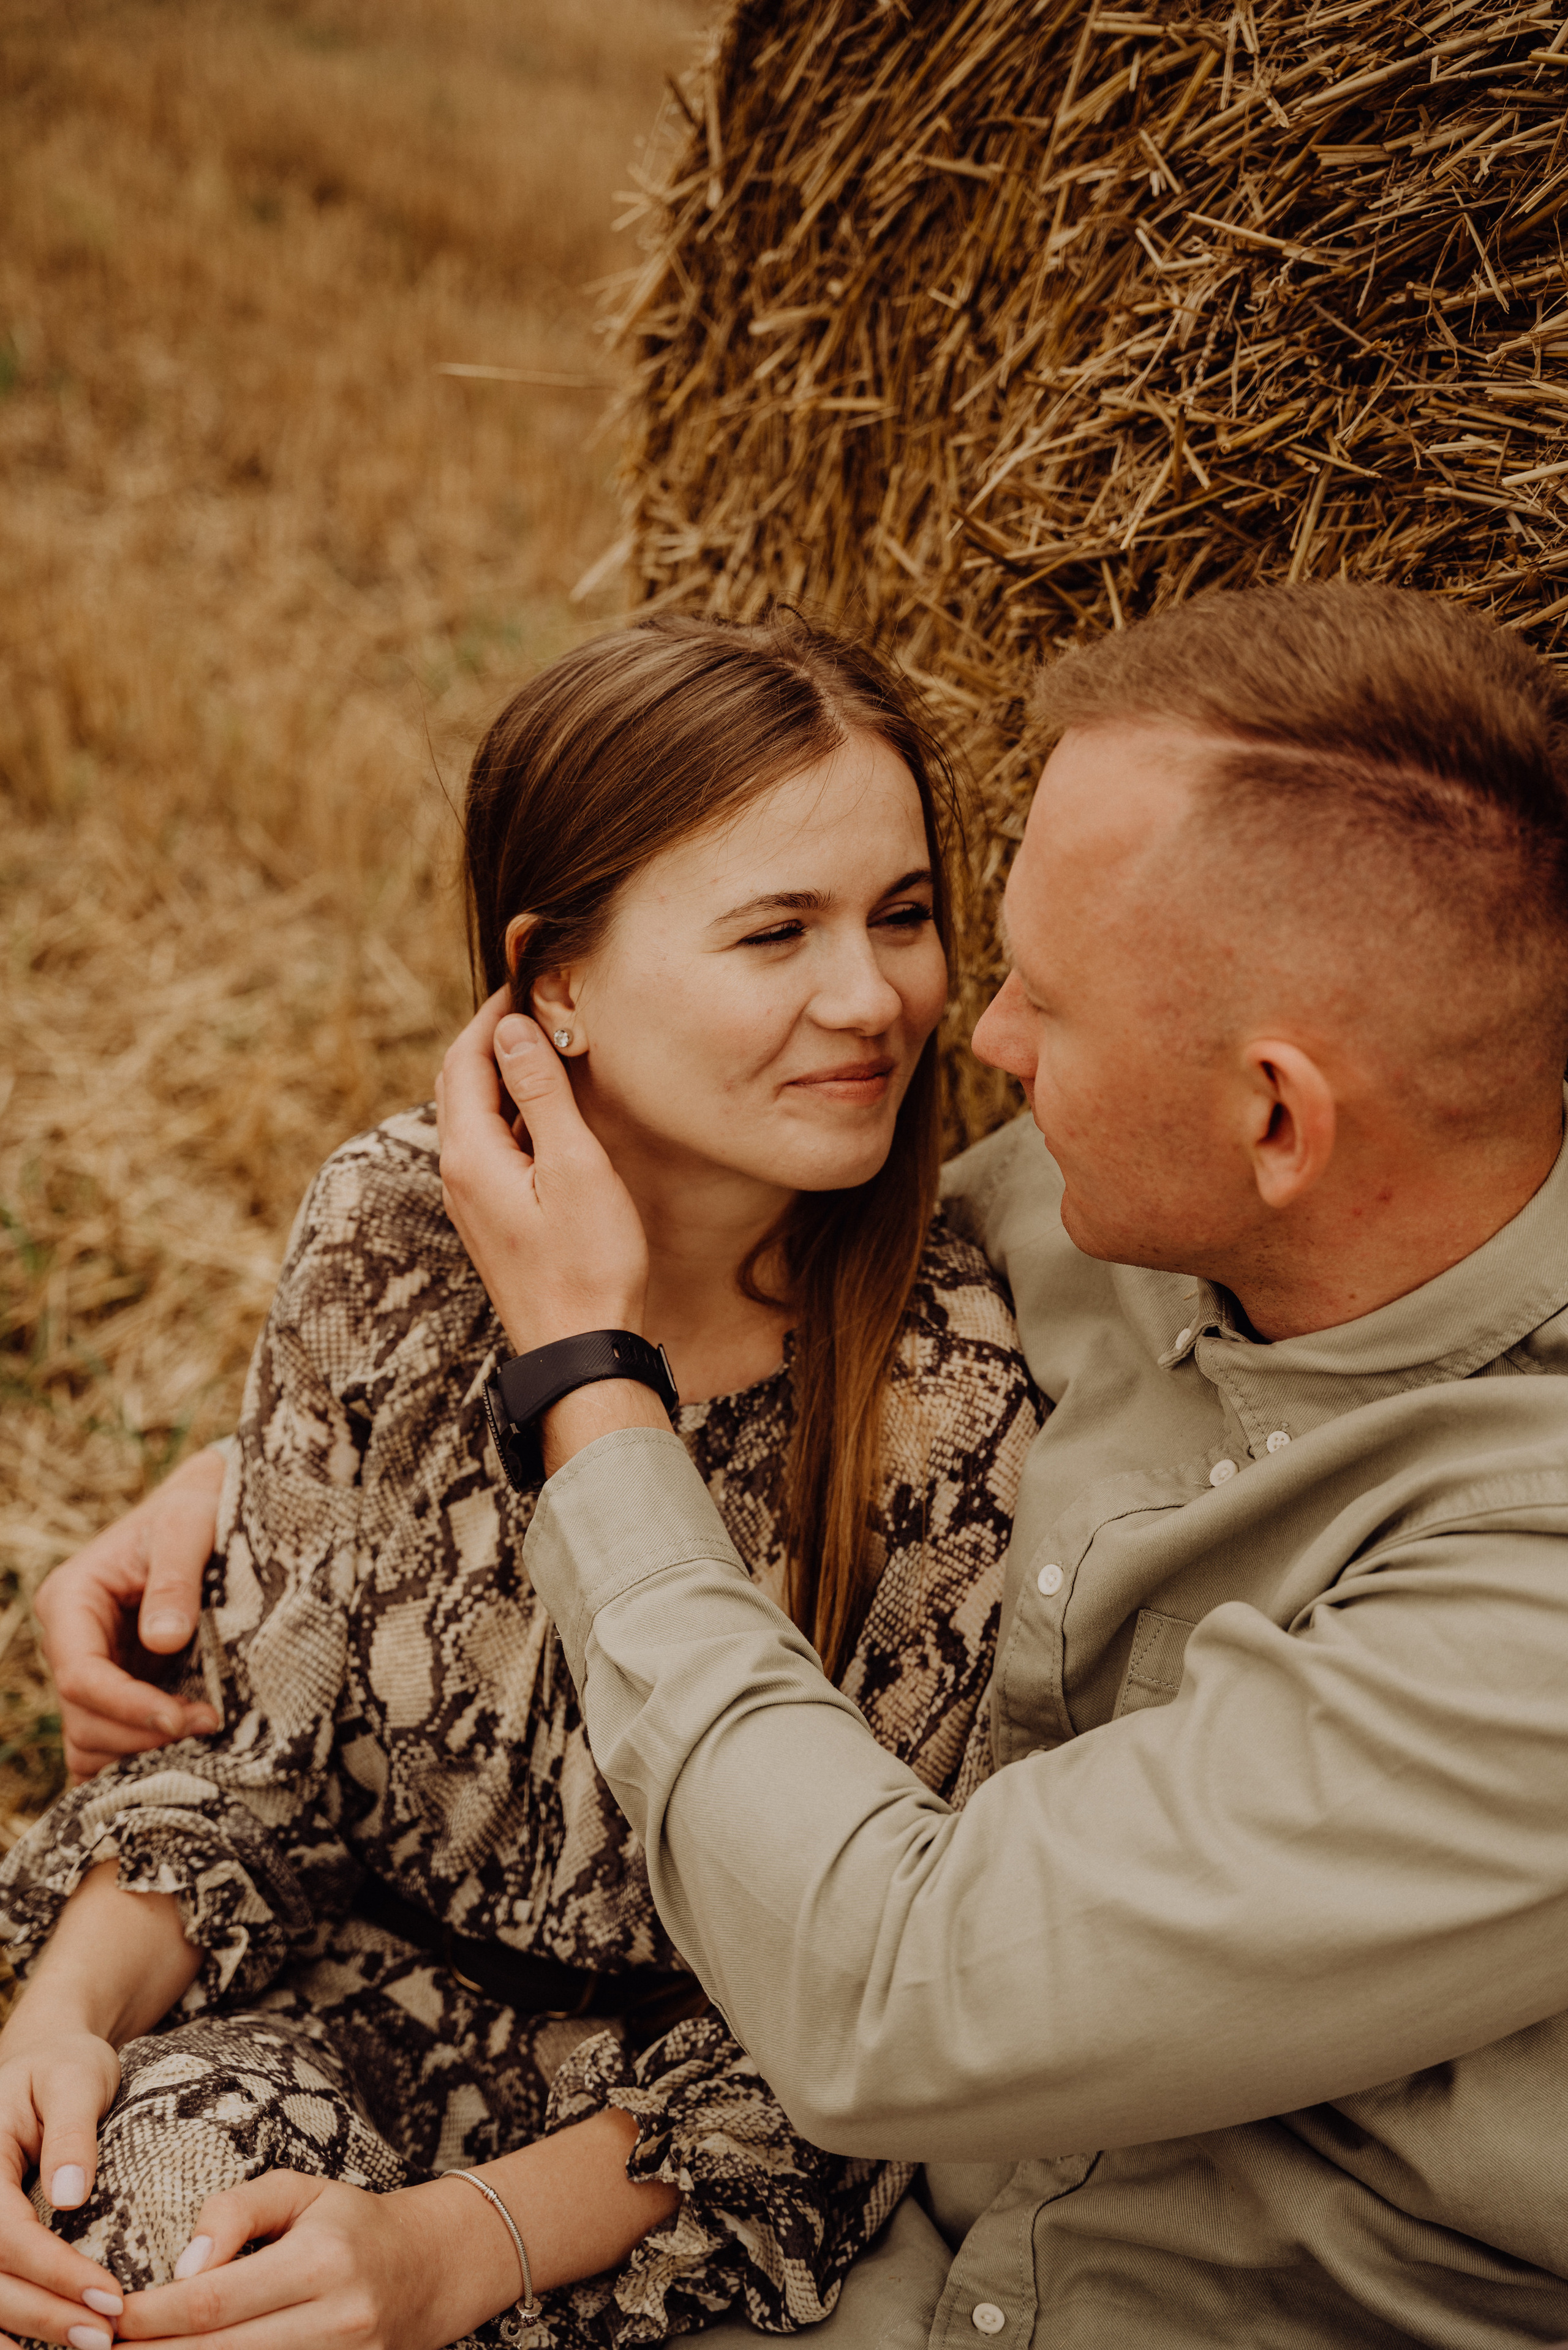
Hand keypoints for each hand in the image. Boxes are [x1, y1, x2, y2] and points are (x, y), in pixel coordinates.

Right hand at [0, 2020, 125, 2349]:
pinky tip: (39, 2349)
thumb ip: (71, 2133)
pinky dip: (11, 2323)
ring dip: (28, 2328)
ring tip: (89, 2346)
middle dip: (45, 2313)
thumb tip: (71, 2197)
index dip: (53, 2271)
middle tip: (104, 2337)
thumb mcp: (76, 2078)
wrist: (48, 2060)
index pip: (4, 2232)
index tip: (110, 2295)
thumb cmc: (66, 2066)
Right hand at [36, 1452, 223, 1778]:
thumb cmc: (194, 1510)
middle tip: (209, 1725)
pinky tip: (182, 1754)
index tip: (183, 1719)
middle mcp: (70, 1639)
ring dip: (141, 1752)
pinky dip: (135, 1757)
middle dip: (141, 1735)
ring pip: (89, 1740)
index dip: (127, 1708)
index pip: (81, 1676)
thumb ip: (175, 1581)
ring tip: (204, 1734)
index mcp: (71, 1599)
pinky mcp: (116, 1685)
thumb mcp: (187, 1528)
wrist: (203, 1507)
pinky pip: (107, 1741)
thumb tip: (163, 1640)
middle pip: (82, 1718)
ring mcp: (91, 1666)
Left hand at [117, 2171, 516, 2349]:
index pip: (213, 2302)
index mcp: (321, 2262)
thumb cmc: (351, 2225)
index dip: (150, 2317)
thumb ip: (236, 2212)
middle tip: (100, 2348)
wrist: (430, 2272)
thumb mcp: (301, 2190)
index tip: (108, 2316)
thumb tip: (182, 2266)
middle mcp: (336, 2322)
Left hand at [435, 989, 649, 1351]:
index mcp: (470, 1153)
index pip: (465, 1061)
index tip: (523, 981)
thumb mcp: (574, 1166)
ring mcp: (471, 1202)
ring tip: (543, 1049)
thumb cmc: (588, 1262)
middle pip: (458, 1085)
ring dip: (500, 1077)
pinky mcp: (491, 1222)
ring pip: (471, 1117)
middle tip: (530, 1006)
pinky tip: (544, 1116)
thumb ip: (542, 1094)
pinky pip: (488, 1148)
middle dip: (488, 1039)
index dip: (491, 1015)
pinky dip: (509, 1114)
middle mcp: (457, 1175)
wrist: (580, 1350)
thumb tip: (513, 1030)